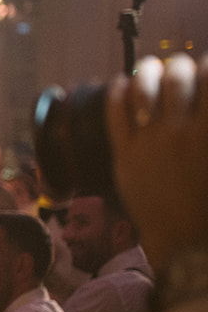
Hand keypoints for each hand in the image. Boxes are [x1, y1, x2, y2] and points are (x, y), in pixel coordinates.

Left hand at [107, 54, 207, 269]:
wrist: (189, 245)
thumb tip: (205, 112)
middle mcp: (182, 132)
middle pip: (179, 75)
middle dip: (182, 66)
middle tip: (183, 71)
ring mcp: (151, 142)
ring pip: (145, 86)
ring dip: (149, 71)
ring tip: (152, 69)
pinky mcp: (125, 155)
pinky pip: (114, 112)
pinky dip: (117, 90)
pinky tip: (121, 84)